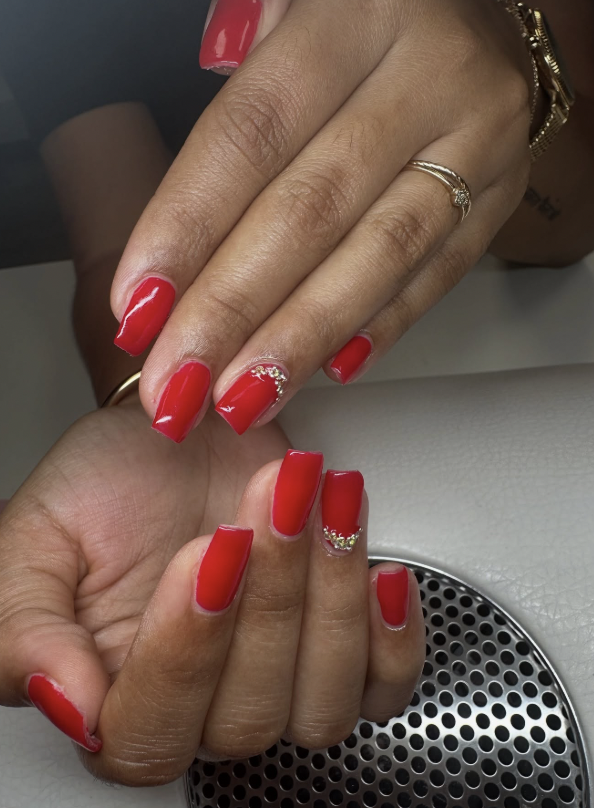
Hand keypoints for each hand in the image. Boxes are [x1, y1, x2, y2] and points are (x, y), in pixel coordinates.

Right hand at [0, 401, 423, 784]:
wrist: (182, 432)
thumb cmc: (110, 482)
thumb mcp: (36, 538)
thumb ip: (27, 629)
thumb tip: (69, 707)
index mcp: (117, 694)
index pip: (151, 729)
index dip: (189, 648)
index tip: (209, 550)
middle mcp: (201, 702)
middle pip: (249, 716)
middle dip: (271, 597)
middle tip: (272, 497)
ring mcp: (275, 677)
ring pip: (321, 703)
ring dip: (330, 597)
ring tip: (318, 499)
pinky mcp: (333, 647)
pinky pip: (382, 688)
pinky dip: (394, 638)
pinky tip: (380, 572)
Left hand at [110, 0, 531, 439]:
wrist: (484, 21)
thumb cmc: (366, 25)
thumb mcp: (295, 13)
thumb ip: (238, 96)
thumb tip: (183, 211)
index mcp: (356, 10)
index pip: (251, 134)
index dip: (188, 227)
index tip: (140, 305)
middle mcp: (429, 71)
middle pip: (310, 210)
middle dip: (233, 309)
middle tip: (180, 382)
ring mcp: (480, 138)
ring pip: (379, 255)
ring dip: (301, 338)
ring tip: (241, 397)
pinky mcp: (505, 193)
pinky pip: (440, 274)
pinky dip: (381, 326)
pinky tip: (328, 369)